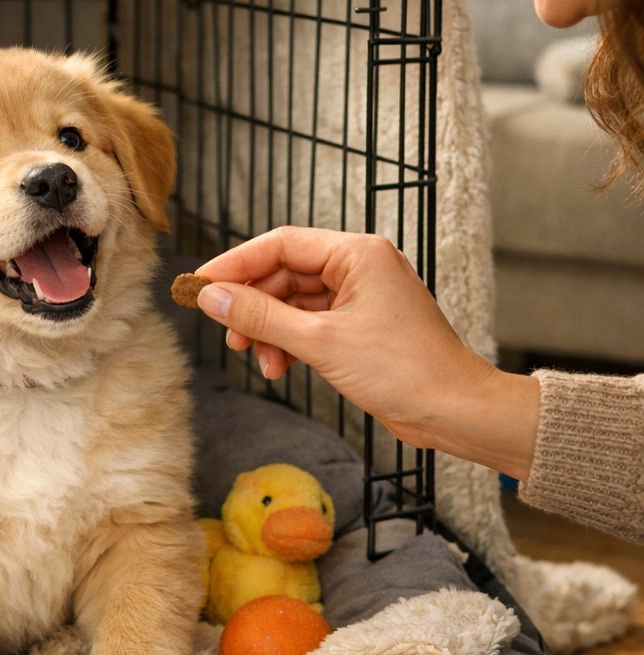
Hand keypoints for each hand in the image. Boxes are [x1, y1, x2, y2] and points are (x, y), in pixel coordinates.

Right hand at [195, 229, 538, 478]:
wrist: (454, 410)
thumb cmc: (405, 370)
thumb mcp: (321, 342)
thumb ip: (262, 316)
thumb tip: (212, 297)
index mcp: (357, 253)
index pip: (280, 244)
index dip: (235, 264)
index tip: (200, 285)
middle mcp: (359, 267)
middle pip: (284, 273)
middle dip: (253, 304)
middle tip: (228, 332)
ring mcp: (361, 297)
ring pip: (294, 302)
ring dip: (270, 329)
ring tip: (257, 358)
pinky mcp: (361, 326)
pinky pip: (311, 323)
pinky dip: (290, 342)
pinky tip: (280, 365)